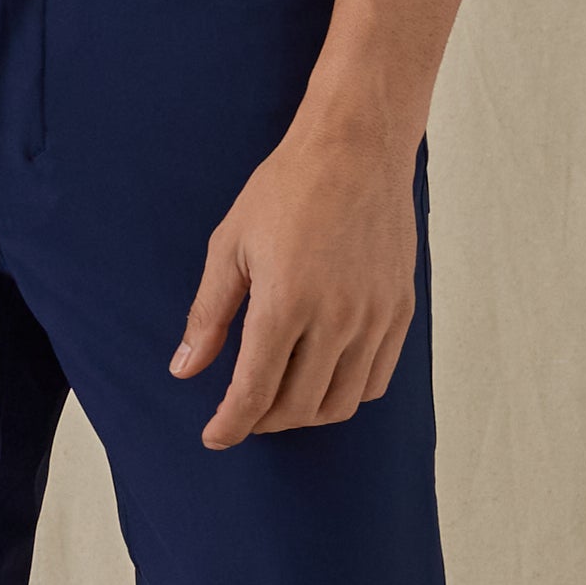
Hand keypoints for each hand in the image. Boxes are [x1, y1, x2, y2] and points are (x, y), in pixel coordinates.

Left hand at [169, 117, 417, 447]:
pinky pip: (376, 379)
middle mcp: (336, 318)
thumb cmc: (285, 190)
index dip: (231, 424)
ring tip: (280, 400)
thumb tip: (185, 370)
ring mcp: (375, 317)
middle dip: (263, 421)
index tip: (214, 437)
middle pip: (298, 406)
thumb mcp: (230, 246)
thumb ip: (209, 314)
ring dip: (305, 414)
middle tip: (242, 412)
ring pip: (341, 403)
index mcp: (285, 303)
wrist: (356, 148)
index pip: (255, 392)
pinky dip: (346, 394)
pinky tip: (322, 379)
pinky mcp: (400, 310)